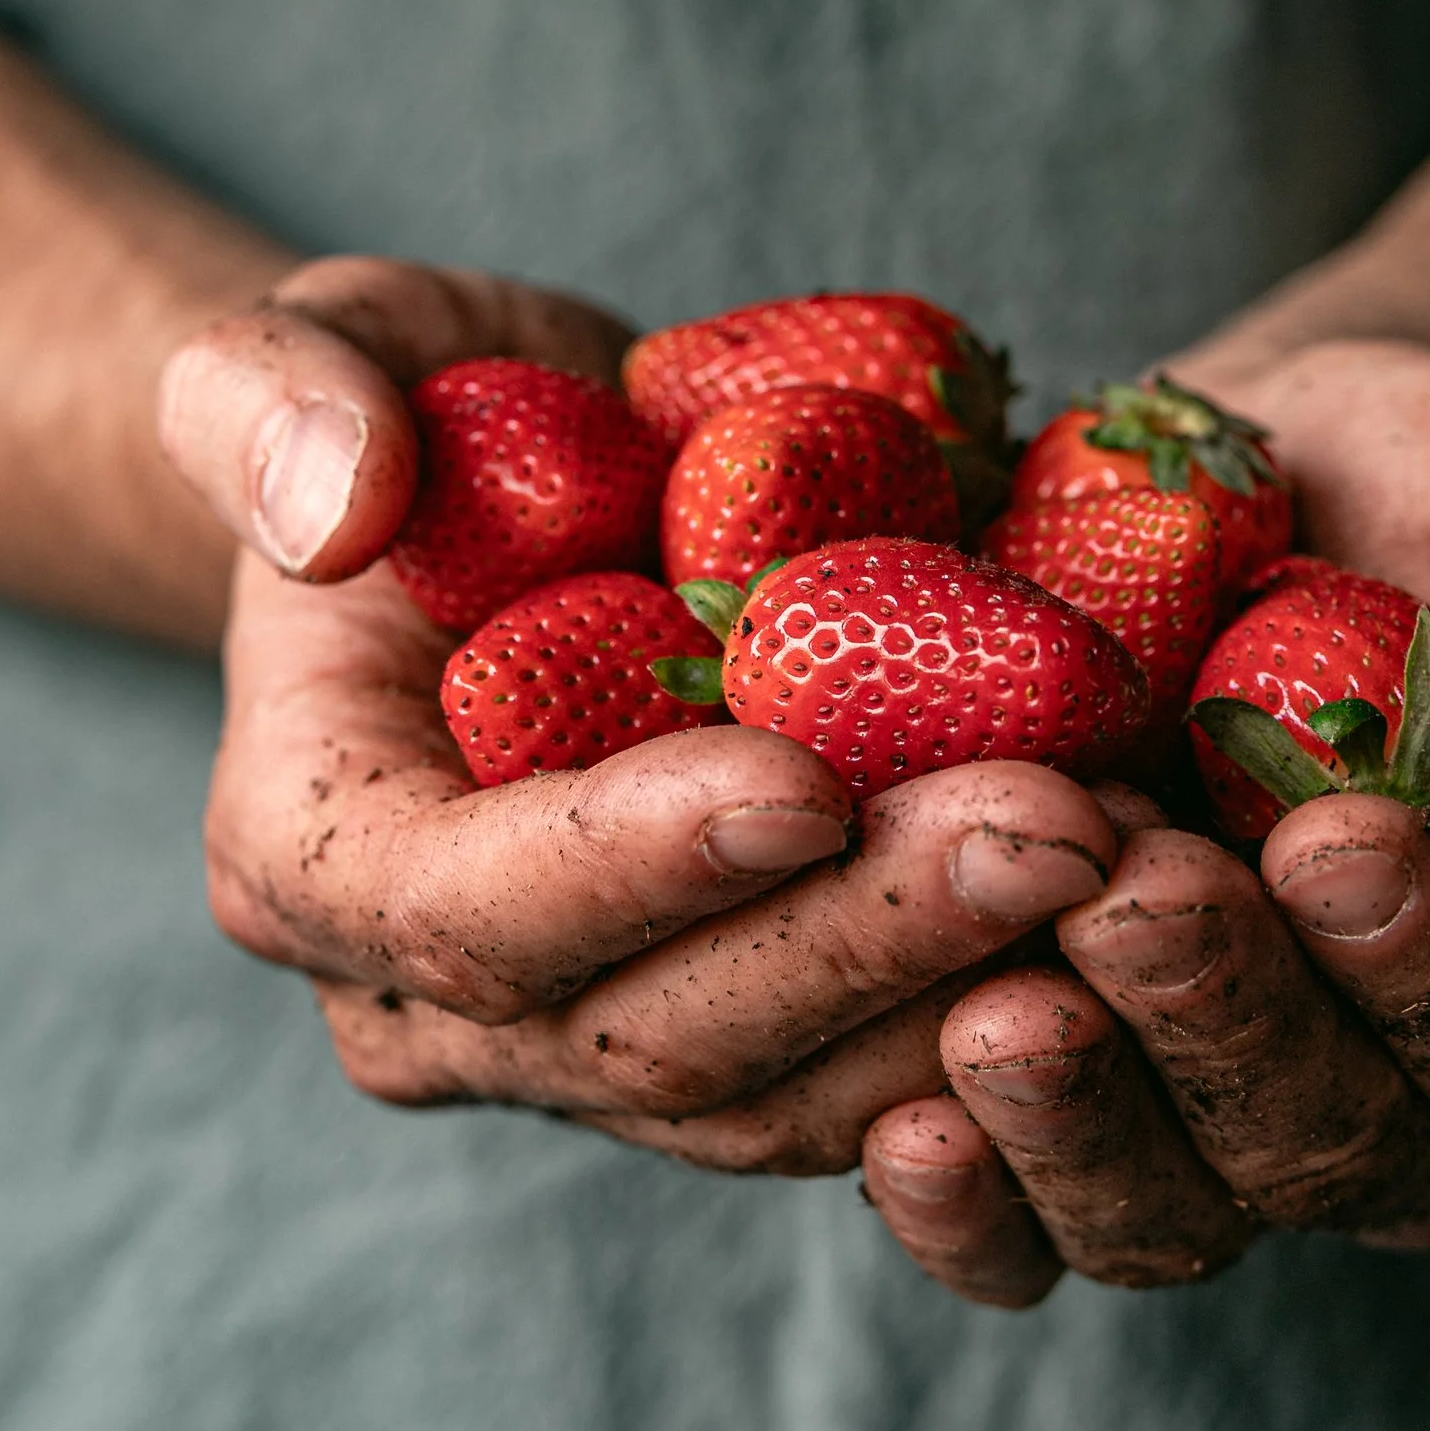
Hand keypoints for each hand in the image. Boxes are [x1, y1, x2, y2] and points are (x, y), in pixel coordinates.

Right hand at [159, 259, 1122, 1168]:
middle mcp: (433, 1004)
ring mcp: (594, 1049)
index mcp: (309, 853)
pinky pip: (875, 1084)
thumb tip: (332, 507)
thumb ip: (272, 392)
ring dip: (969, 998)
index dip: (638, 860)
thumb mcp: (328, 331)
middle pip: (653, 1035)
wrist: (525, 498)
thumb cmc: (417, 403)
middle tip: (1065, 828)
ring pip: (786, 1099)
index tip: (811, 777)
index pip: (467, 908)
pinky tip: (1156, 908)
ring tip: (1144, 867)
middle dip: (867, 939)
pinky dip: (1012, 1011)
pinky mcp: (746, 1044)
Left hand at [859, 339, 1429, 1308]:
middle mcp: (1397, 1087)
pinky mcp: (1060, 1091)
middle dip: (1221, 1023)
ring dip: (1075, 1124)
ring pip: (1165, 1210)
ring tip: (993, 1013)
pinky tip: (895, 1120)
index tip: (1334, 838)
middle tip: (1128, 895)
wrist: (1268, 466)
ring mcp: (1210, 1109)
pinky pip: (1017, 1226)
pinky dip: (960, 1201)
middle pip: (1326, 1141)